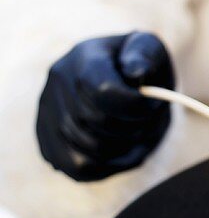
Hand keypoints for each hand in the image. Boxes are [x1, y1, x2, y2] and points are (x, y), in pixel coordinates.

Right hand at [36, 32, 174, 181]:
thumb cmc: (140, 66)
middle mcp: (59, 81)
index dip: (135, 107)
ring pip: (87, 150)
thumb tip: (137, 73)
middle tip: (148, 122)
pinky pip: (77, 167)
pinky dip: (107, 166)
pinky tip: (121, 152)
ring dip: (123, 150)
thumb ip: (145, 56)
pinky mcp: (47, 138)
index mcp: (85, 56)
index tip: (152, 106)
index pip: (103, 91)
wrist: (120, 79)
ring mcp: (48, 111)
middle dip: (133, 128)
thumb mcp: (150, 50)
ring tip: (137, 137)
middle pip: (97, 122)